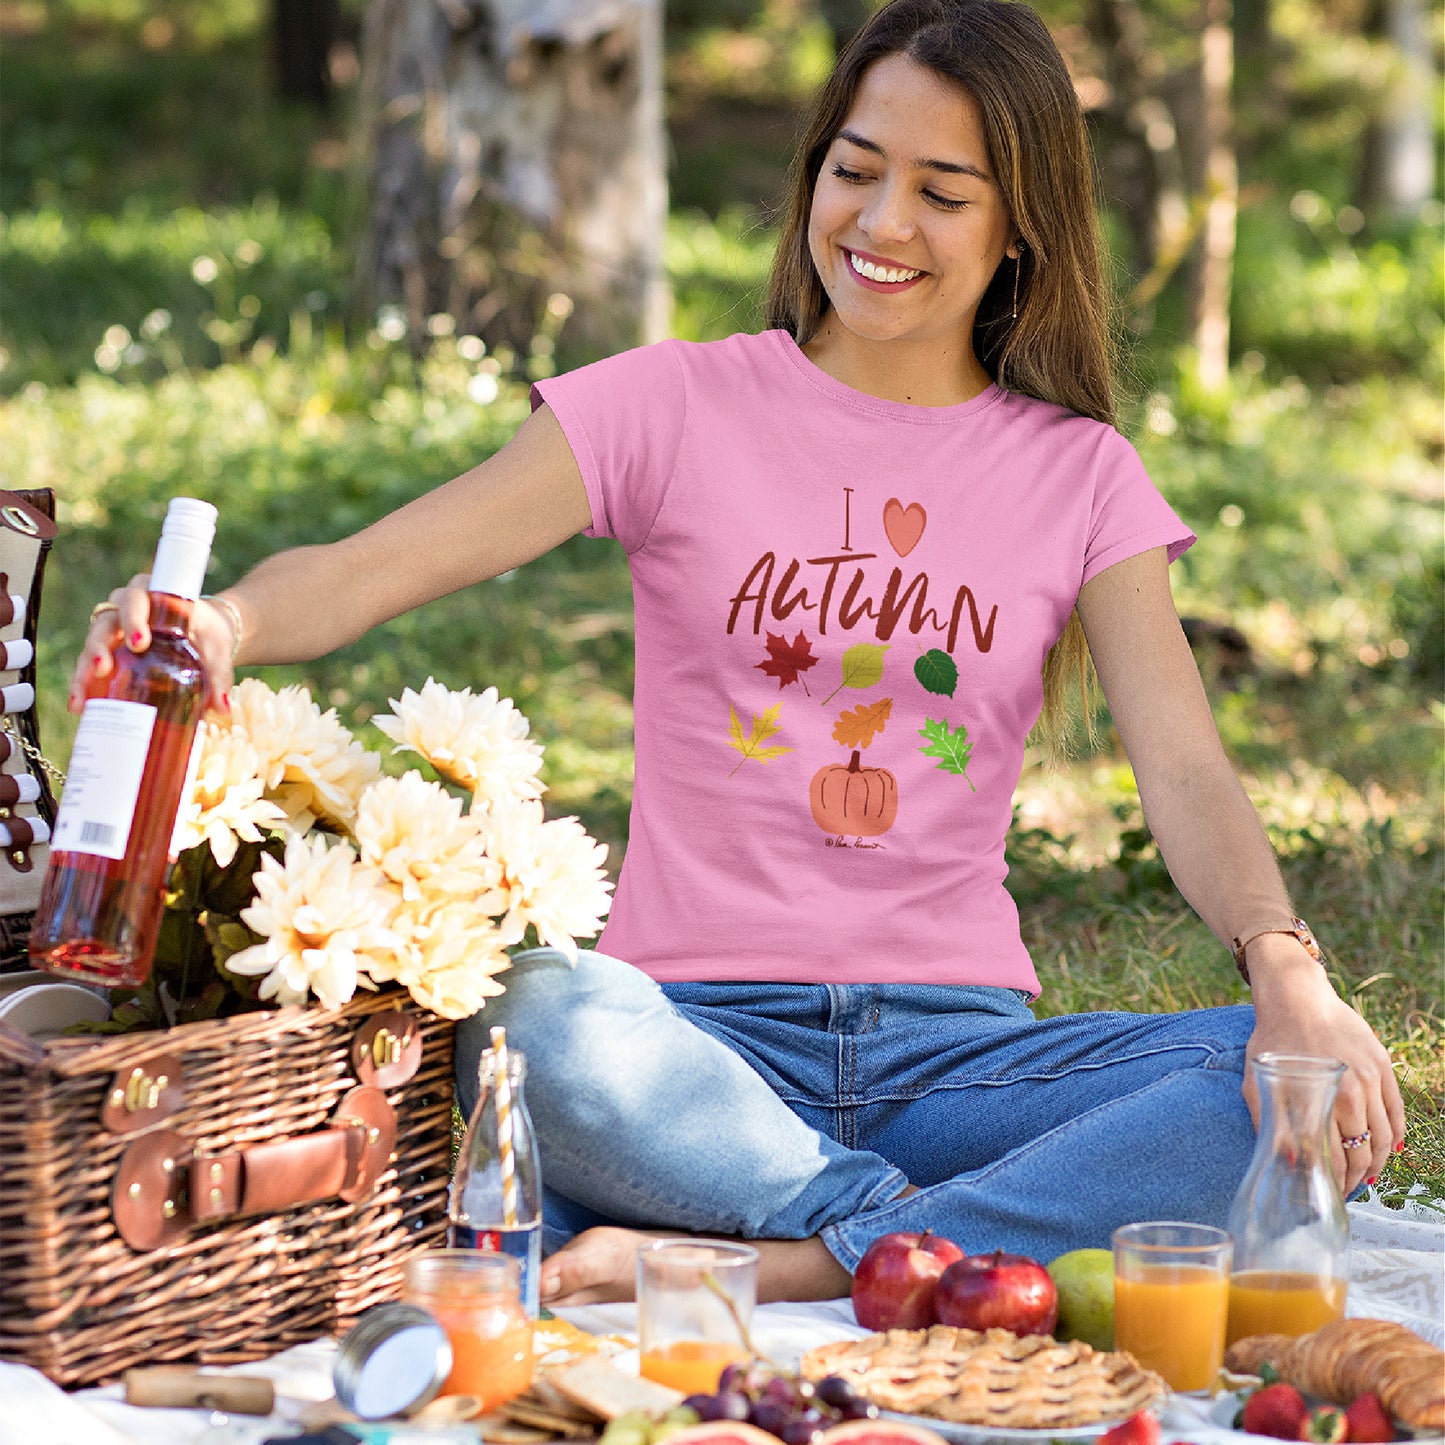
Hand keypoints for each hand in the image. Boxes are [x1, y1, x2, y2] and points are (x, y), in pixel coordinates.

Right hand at [70, 575, 241, 714]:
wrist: (208, 637)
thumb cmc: (211, 635)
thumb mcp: (218, 649)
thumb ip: (220, 674)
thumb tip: (223, 708)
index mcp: (155, 595)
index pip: (137, 598)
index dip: (133, 617)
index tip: (139, 642)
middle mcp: (128, 607)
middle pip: (107, 620)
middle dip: (100, 644)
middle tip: (103, 668)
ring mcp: (116, 628)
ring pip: (93, 642)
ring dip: (85, 668)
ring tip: (82, 698)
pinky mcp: (110, 650)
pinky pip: (91, 663)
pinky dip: (85, 684)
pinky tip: (80, 706)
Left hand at [1243, 936, 1404, 1195]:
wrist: (1296, 998)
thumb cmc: (1272, 1041)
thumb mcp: (1257, 1083)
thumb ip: (1270, 1124)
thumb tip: (1288, 1162)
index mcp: (1320, 1101)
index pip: (1337, 1159)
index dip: (1336, 1183)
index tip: (1331, 1193)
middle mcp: (1351, 1094)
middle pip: (1364, 1153)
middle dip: (1357, 1178)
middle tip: (1348, 1189)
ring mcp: (1371, 1080)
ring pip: (1385, 1136)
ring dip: (1378, 1162)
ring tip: (1368, 1175)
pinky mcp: (1382, 1066)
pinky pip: (1396, 1111)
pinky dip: (1395, 1134)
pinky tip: (1388, 1148)